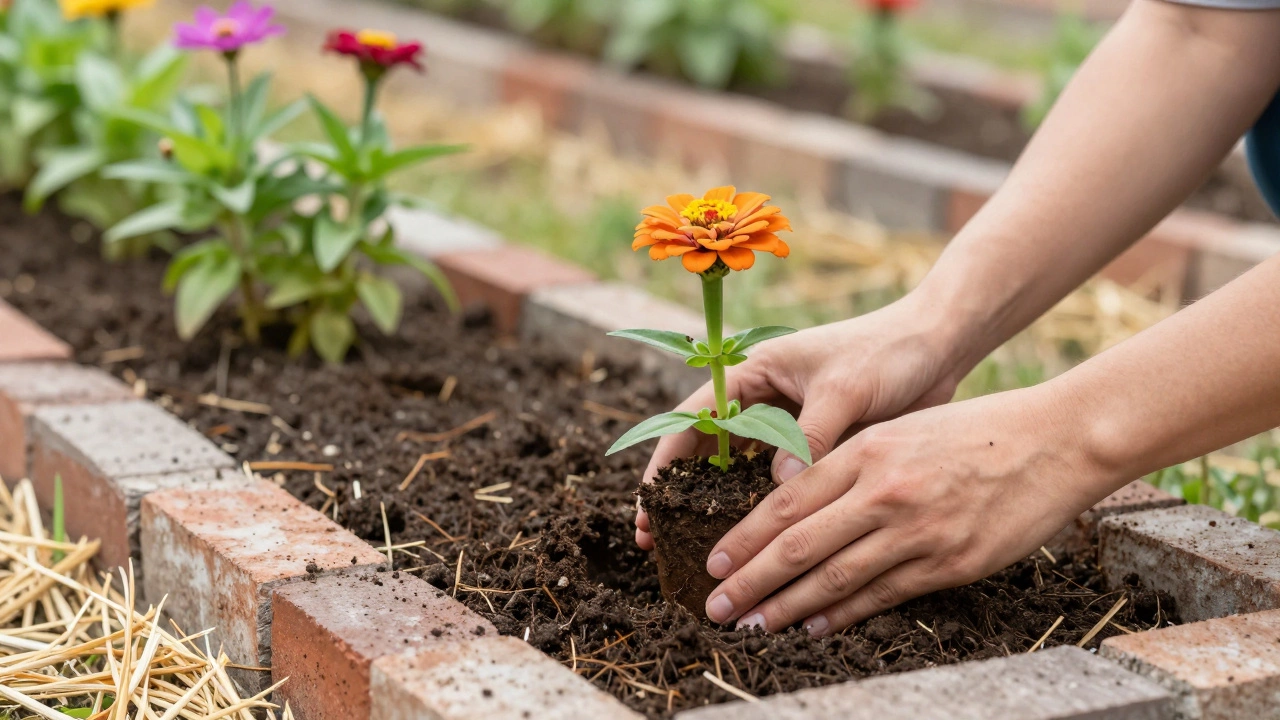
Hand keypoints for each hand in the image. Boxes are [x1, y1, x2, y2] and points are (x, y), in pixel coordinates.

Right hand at [635, 297, 964, 549]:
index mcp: (755, 370)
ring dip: (716, 506)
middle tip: (657, 541)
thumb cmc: (888, 352)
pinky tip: (753, 542)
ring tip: (697, 549)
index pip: (694, 417)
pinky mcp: (814, 445)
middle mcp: (762, 398)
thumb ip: (811, 436)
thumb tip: (780, 491)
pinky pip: (777, 482)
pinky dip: (761, 509)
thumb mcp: (846, 389)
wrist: (940, 346)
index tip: (649, 504)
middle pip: (705, 450)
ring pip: (738, 471)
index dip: (666, 462)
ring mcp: (786, 424)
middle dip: (679, 493)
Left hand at [700, 385, 1115, 633]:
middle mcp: (883, 491)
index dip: (744, 538)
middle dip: (750, 579)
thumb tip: (796, 501)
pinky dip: (841, 615)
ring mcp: (916, 531)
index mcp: (865, 451)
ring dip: (787, 607)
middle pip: (799, 544)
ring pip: (834, 577)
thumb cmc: (975, 432)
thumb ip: (850, 463)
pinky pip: (881, 595)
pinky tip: (813, 628)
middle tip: (714, 605)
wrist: (1054, 441)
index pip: (786, 501)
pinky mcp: (948, 563)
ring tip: (753, 625)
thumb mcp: (901, 429)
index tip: (713, 562)